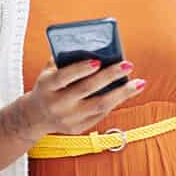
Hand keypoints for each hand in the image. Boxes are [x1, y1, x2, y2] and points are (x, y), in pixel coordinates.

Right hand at [22, 58, 145, 135]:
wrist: (35, 116)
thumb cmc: (47, 86)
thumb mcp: (48, 72)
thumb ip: (65, 60)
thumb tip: (92, 47)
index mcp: (46, 87)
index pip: (64, 77)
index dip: (80, 69)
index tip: (98, 60)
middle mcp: (57, 104)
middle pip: (86, 90)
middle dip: (109, 76)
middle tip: (127, 65)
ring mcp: (68, 118)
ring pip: (99, 105)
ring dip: (122, 93)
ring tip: (139, 83)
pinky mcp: (78, 128)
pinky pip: (101, 114)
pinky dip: (115, 102)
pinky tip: (127, 92)